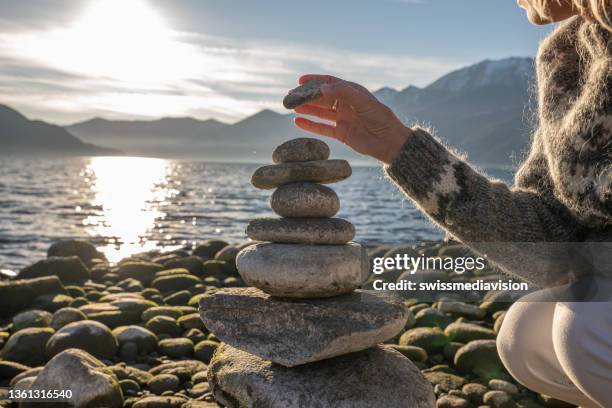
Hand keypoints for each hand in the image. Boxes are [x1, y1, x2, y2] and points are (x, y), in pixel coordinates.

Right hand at [292, 74, 412, 163]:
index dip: (314, 81)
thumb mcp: (362, 101)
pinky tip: (298, 121)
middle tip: (290, 96)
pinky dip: (310, 125)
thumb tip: (320, 88)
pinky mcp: (341, 133)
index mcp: (352, 92)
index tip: (300, 81)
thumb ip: (342, 92)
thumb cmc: (380, 117)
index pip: (329, 83)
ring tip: (291, 107)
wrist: (389, 141)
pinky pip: (322, 128)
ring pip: (319, 112)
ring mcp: (342, 118)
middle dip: (306, 96)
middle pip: (321, 98)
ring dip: (306, 109)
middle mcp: (345, 104)